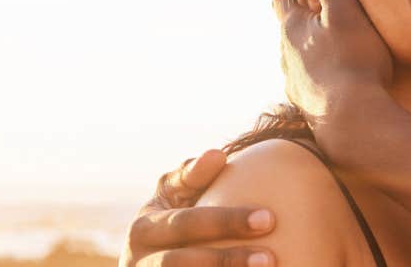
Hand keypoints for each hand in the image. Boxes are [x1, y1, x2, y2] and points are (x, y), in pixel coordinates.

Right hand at [120, 149, 275, 266]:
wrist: (145, 264)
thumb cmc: (170, 220)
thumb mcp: (172, 197)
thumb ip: (192, 176)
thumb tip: (217, 154)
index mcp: (145, 228)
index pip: (189, 223)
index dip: (227, 222)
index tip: (269, 220)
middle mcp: (140, 262)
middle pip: (183, 262)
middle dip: (227, 259)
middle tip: (271, 258)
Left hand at [277, 0, 393, 148]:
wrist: (353, 121)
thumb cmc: (353, 61)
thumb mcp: (343, 11)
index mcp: (293, 27)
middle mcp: (286, 54)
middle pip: (287, 26)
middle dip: (297, 12)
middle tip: (308, 1)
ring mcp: (295, 80)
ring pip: (295, 55)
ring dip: (306, 44)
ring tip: (322, 38)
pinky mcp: (307, 103)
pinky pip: (308, 79)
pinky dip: (316, 70)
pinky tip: (328, 75)